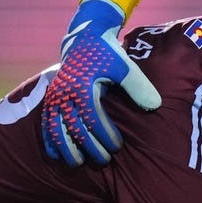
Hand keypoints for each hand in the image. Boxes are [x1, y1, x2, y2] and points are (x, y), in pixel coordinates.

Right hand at [41, 0, 161, 166]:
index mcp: (83, 87)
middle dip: (89, 148)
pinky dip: (50, 141)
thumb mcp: (125, 66)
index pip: (93, 119)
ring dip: (66, 149)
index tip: (117, 146)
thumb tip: (155, 106)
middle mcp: (65, 93)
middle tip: (104, 160)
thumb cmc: (108, 54)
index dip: (105, 136)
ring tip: (78, 163)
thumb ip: (139, 86)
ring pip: (57, 129)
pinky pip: (46, 124)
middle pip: (75, 129)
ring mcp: (55, 97)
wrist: (84, 38)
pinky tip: (55, 156)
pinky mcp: (50, 99)